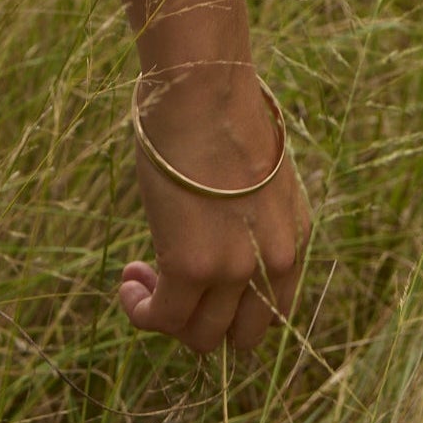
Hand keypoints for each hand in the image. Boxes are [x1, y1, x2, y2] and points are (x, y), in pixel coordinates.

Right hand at [120, 65, 309, 356]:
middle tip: (169, 285)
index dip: (231, 303)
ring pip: (200, 336)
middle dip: (203, 320)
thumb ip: (244, 213)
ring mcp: (233, 268)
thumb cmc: (222, 111)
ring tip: (141, 280)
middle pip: (241, 336)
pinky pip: (161, 318)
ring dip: (166, 317)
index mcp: (294, 235)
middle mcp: (273, 260)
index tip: (201, 278)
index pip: (272, 307)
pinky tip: (128, 283)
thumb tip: (213, 227)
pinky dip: (141, 310)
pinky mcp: (191, 267)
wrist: (206, 86)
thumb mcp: (253, 174)